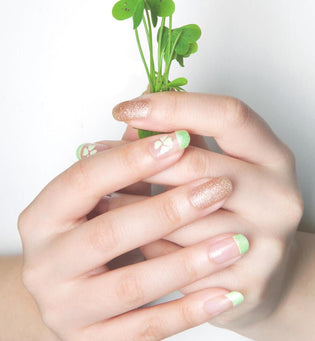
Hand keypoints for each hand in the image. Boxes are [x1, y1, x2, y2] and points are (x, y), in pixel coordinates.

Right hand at [18, 131, 248, 339]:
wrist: (74, 289)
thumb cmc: (90, 232)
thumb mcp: (97, 199)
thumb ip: (123, 164)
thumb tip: (158, 121)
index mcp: (43, 218)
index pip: (84, 180)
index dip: (131, 159)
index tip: (178, 139)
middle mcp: (46, 264)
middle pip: (108, 233)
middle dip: (167, 209)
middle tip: (218, 188)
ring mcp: (66, 307)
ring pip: (131, 285)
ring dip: (187, 263)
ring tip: (235, 243)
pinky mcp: (92, 340)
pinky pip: (144, 330)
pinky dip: (187, 311)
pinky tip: (225, 294)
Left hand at [112, 92, 303, 330]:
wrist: (260, 269)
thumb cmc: (234, 209)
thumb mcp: (219, 167)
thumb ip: (183, 141)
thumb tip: (135, 114)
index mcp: (273, 157)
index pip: (227, 115)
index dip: (174, 105)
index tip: (127, 108)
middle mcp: (278, 197)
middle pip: (198, 166)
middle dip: (140, 160)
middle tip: (96, 152)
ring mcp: (267, 244)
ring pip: (181, 220)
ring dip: (130, 207)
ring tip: (100, 199)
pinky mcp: (247, 285)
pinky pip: (178, 264)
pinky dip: (147, 249)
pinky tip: (129, 241)